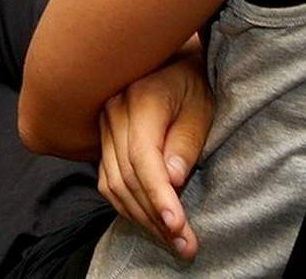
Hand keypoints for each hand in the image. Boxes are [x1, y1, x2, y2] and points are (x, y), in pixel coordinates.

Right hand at [96, 43, 212, 260]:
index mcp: (140, 98)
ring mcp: (103, 125)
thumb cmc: (194, 83)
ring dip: (141, 217)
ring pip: (113, 184)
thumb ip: (186, 142)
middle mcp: (113, 112)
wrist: (172, 60)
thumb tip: (172, 180)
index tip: (178, 225)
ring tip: (172, 241)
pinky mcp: (103, 139)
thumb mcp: (203, 108)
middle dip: (155, 216)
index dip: (159, 196)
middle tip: (185, 246)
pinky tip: (150, 221)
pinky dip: (128, 206)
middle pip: (126, 177)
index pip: (142, 158)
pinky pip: (107, 181)